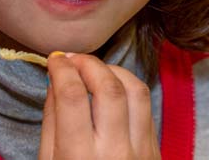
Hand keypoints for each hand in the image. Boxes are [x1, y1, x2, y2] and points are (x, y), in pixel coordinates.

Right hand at [39, 52, 160, 159]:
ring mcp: (140, 152)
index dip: (62, 69)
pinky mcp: (155, 152)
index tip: (54, 60)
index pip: (72, 96)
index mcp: (79, 158)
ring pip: (135, 90)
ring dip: (113, 70)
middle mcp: (114, 153)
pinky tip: (112, 88)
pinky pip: (146, 107)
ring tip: (94, 69)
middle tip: (72, 58)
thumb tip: (56, 82)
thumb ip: (53, 123)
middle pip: (108, 87)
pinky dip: (129, 88)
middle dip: (88, 63)